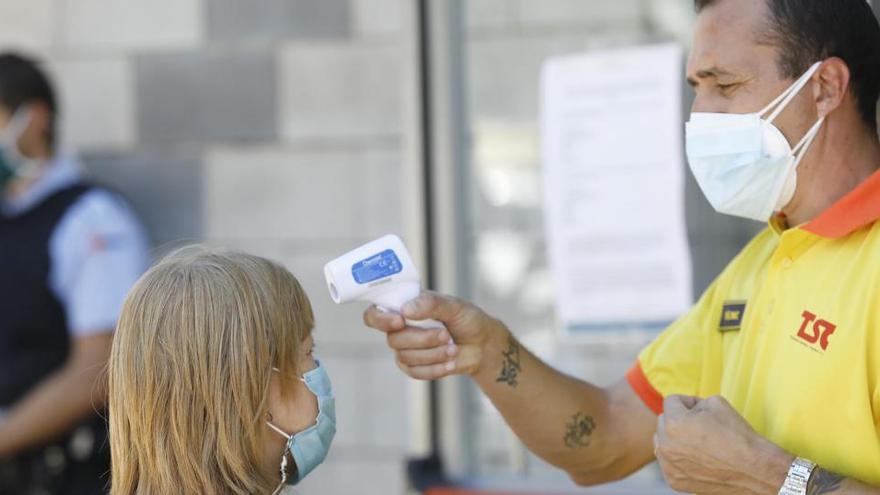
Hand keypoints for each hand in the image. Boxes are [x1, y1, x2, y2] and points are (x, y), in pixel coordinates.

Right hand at [362, 291, 499, 379]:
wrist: (482, 344)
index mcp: (404, 307)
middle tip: (446, 335)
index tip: (400, 320)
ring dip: (433, 354)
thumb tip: (405, 309)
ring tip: (453, 348)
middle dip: (423, 339)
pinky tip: (450, 362)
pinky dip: (435, 368)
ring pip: (405, 358)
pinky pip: (415, 372)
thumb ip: (430, 304)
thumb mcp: (453, 306)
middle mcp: (400, 329)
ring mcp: (405, 350)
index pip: (374, 314)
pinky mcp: (414, 367)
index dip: (380, 319)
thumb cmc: (466, 319)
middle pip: (393, 340)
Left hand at [655, 395, 791, 493]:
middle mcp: (666, 445)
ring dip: (674, 438)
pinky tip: (698, 458)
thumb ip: (693, 401)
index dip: (688, 402)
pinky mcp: (673, 480)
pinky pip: (668, 461)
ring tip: (698, 442)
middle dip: (679, 419)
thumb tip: (683, 407)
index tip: (704, 412)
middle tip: (702, 427)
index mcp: (674, 423)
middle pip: (664, 421)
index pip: (671, 401)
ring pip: (662, 441)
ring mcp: (668, 466)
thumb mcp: (715, 402)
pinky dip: (678, 458)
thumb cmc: (737, 435)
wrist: (754, 471)